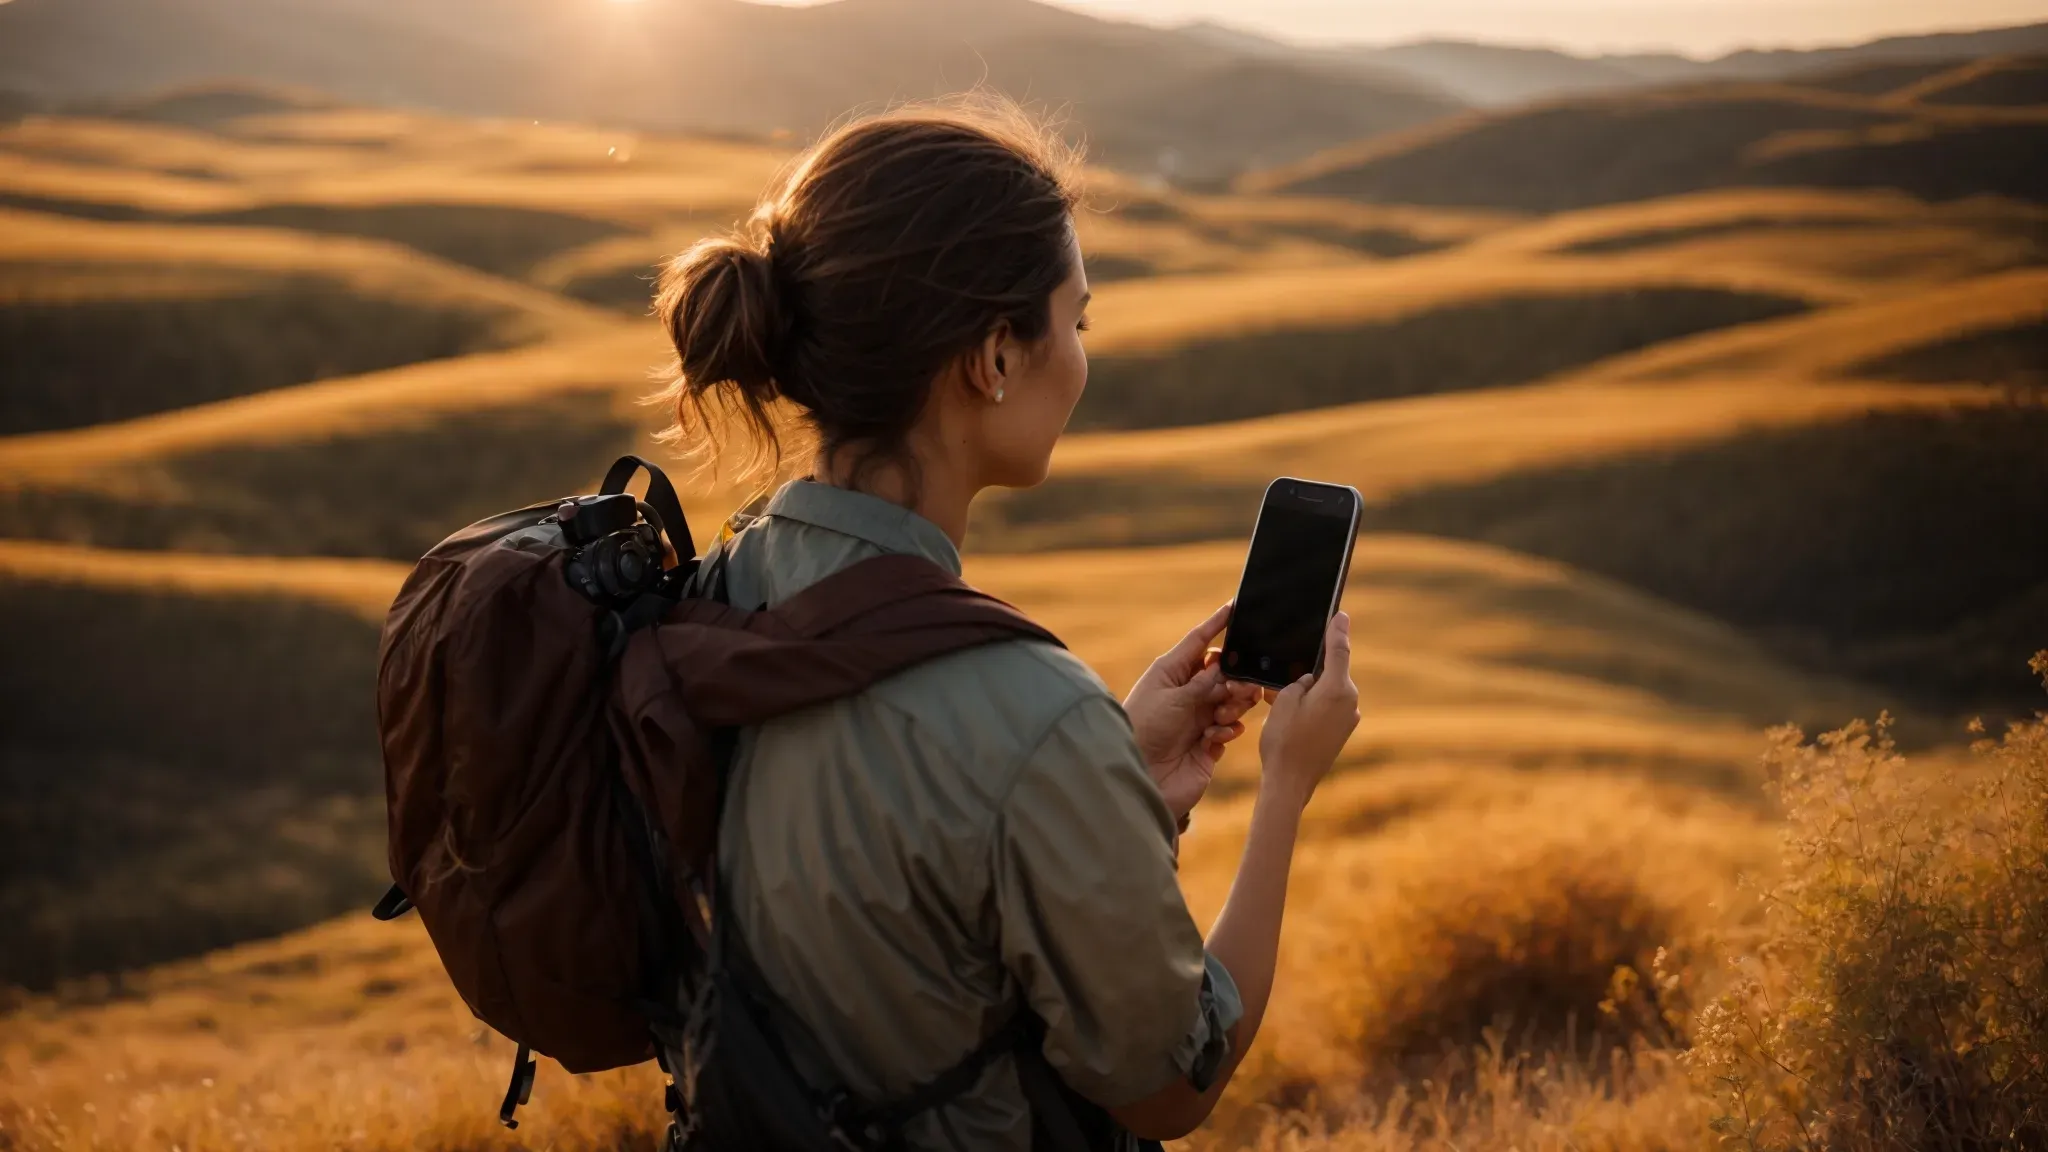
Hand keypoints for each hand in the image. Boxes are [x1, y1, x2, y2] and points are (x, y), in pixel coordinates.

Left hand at [1124, 602, 1262, 822]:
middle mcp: (1186, 693)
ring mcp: (1197, 718)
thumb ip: (1204, 682)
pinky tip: (1215, 737)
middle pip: (1222, 672)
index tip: (1235, 605)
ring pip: (1231, 699)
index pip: (1199, 642)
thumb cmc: (1145, 730)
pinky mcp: (1207, 744)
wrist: (1140, 777)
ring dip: (1234, 704)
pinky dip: (1228, 730)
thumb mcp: (1174, 698)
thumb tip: (1226, 666)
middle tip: (1237, 688)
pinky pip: (1230, 729)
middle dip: (1235, 676)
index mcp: (1171, 673)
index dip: (1217, 623)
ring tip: (1223, 715)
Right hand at [1258, 612, 1358, 808]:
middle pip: (1333, 673)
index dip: (1338, 630)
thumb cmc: (1283, 740)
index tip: (1341, 614)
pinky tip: (1292, 716)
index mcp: (1337, 689)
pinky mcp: (1342, 733)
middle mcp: (1349, 702)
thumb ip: (1300, 681)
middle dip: (1313, 669)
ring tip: (1283, 700)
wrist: (1291, 783)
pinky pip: (1328, 709)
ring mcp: (1348, 719)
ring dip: (1311, 691)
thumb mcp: (1284, 701)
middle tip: (1289, 671)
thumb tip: (1309, 679)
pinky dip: (1314, 707)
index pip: (1340, 650)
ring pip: (1329, 693)